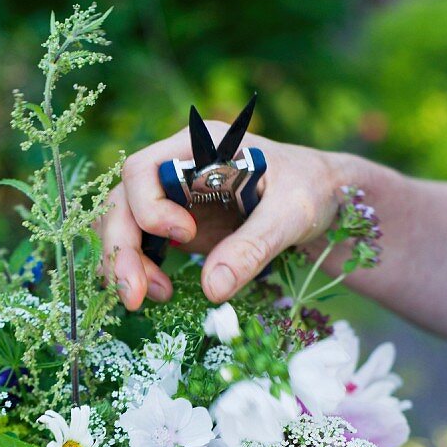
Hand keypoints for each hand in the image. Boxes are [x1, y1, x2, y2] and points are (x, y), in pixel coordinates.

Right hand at [99, 123, 350, 308]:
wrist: (324, 198)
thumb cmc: (311, 190)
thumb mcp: (291, 214)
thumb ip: (253, 248)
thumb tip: (212, 290)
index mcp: (200, 147)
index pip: (142, 170)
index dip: (150, 208)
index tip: (184, 236)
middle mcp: (177, 167)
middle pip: (122, 203)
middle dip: (121, 250)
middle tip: (134, 296)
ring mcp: (173, 198)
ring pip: (124, 226)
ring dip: (125, 264)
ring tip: (146, 299)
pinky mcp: (176, 226)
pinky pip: (142, 246)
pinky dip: (141, 271)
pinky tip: (160, 292)